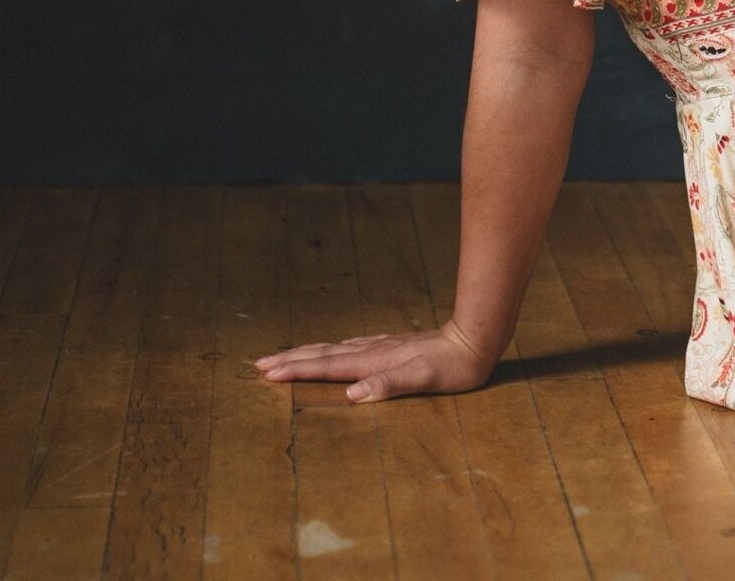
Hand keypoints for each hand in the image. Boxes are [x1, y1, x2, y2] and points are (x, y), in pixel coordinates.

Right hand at [254, 320, 497, 402]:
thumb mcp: (424, 380)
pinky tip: (333, 350)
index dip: (297, 370)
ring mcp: (380, 347)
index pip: (327, 367)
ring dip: (307, 353)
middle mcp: (372, 351)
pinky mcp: (391, 346)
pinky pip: (350, 348)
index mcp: (373, 362)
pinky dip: (331, 350)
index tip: (268, 373)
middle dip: (291, 360)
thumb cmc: (452, 367)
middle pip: (323, 355)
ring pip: (334, 349)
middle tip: (260, 364)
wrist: (474, 339)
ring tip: (284, 356)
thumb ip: (389, 385)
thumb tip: (352, 394)